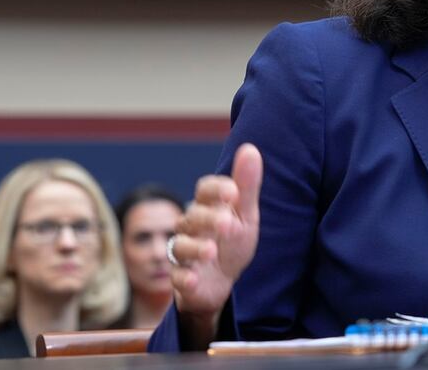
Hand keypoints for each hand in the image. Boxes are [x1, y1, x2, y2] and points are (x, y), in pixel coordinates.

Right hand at [168, 143, 262, 322]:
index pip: (204, 190)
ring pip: (181, 246)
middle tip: (227, 224)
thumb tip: (250, 148)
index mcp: (208, 206)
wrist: (224, 279)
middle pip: (193, 216)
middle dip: (208, 219)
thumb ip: (247, 185)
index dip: (216, 189)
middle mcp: (191, 226)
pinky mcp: (182, 278)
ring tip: (211, 251)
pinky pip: (177, 277)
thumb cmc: (233, 239)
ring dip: (195, 248)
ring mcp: (184, 252)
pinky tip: (193, 280)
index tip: (233, 192)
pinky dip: (183, 278)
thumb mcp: (245, 214)